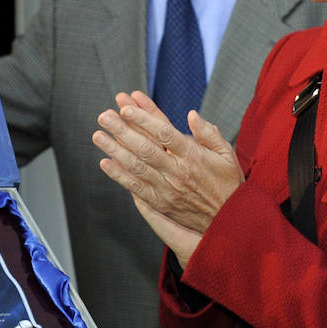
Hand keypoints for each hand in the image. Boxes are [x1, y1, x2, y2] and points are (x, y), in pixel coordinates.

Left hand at [93, 90, 242, 242]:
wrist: (229, 220)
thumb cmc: (227, 182)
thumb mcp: (227, 154)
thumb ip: (209, 134)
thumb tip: (191, 114)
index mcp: (193, 156)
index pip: (165, 133)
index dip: (144, 118)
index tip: (126, 107)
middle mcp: (178, 172)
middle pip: (145, 147)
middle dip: (122, 130)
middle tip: (103, 116)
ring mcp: (167, 189)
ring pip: (136, 167)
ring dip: (114, 150)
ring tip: (97, 135)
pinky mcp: (160, 203)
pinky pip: (136, 188)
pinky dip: (119, 176)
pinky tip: (104, 163)